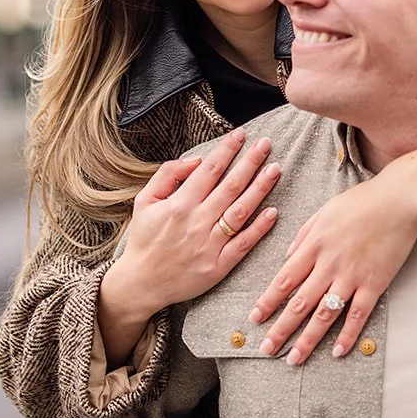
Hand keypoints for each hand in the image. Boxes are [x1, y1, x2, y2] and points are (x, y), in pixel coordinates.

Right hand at [98, 130, 280, 364]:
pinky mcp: (218, 266)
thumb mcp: (144, 201)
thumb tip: (196, 160)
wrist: (141, 283)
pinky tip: (273, 212)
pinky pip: (243, 244)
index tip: (241, 134)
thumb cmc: (144, 239)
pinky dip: (259, 228)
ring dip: (260, 189)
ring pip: (240, 211)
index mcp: (179, 204)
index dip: (227, 149)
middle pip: (230, 186)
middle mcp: (196, 222)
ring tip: (275, 170)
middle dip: (251, 162)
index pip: (210, 170)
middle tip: (266, 143)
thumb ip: (167, 175)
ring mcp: (209, 245)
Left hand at [248, 137, 416, 364]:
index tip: (255, 318)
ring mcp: (352, 276)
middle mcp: (328, 264)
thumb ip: (304, 235)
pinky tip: (337, 352)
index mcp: (313, 245)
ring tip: (294, 358)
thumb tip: (287, 257)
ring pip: (324, 314)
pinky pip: (358, 315)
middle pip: (298, 303)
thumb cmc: (361, 201)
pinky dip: (347, 335)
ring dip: (307, 339)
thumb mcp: (324, 211)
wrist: (399, 199)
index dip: (267, 302)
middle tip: (266, 348)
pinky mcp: (375, 283)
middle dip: (280, 329)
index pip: (283, 280)